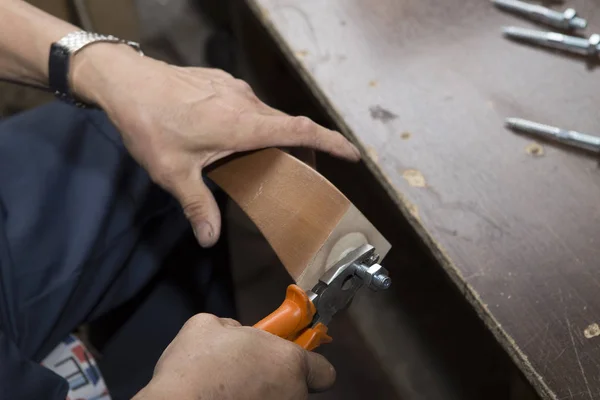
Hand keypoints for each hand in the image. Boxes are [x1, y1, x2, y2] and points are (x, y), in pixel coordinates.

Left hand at [72, 45, 359, 246]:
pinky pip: (246, 104)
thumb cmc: (151, 125)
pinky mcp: (219, 81)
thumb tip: (209, 239)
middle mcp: (245, 102)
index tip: (352, 154)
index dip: (330, 142)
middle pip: (285, 125)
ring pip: (264, 114)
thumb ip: (197, 206)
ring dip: (269, 134)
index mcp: (243, 125)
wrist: (124, 80)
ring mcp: (232, 88)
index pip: (301, 131)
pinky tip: (227, 136)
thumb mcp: (174, 173)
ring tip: (257, 158)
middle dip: (299, 146)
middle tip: (296, 171)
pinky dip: (250, 122)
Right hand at [133, 314, 335, 399]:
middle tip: (248, 375)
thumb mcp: (208, 325)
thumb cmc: (195, 367)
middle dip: (276, 381)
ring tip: (230, 391)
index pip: (325, 372)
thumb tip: (236, 333)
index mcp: (289, 362)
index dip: (309, 366)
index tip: (290, 363)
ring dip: (261, 396)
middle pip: (297, 389)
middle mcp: (293, 395)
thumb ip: (234, 327)